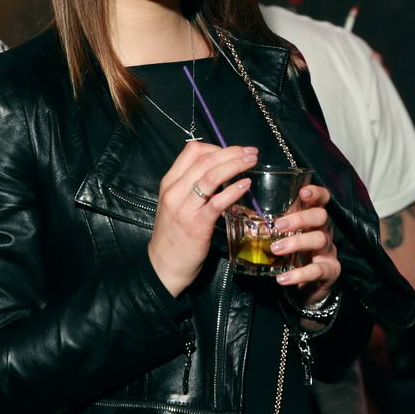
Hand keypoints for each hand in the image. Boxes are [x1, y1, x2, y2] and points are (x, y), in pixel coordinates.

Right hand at [148, 141, 257, 296]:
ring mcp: (185, 207)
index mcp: (169, 182)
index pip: (192, 151)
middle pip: (206, 159)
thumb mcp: (175, 204)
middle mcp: (175, 191)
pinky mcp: (197, 225)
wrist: (163, 267)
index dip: (216, 146)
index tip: (232, 153)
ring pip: (211, 175)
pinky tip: (246, 184)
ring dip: (236, 164)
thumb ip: (191, 186)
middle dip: (232, 152)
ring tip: (252, 161)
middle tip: (251, 152)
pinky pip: (217, 201)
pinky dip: (234, 190)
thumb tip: (218, 171)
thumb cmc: (173, 235)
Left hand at [269, 185, 340, 305]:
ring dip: (296, 242)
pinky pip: (318, 270)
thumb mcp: (282, 237)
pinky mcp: (329, 271)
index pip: (322, 198)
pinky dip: (300, 274)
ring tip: (275, 249)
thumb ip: (269, 225)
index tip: (303, 192)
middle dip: (300, 218)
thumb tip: (243, 215)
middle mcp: (323, 231)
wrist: (305, 288)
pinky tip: (283, 278)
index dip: (316, 192)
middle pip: (321, 216)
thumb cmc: (292, 254)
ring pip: (320, 239)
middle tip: (278, 226)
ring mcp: (328, 251)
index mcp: (312, 218)